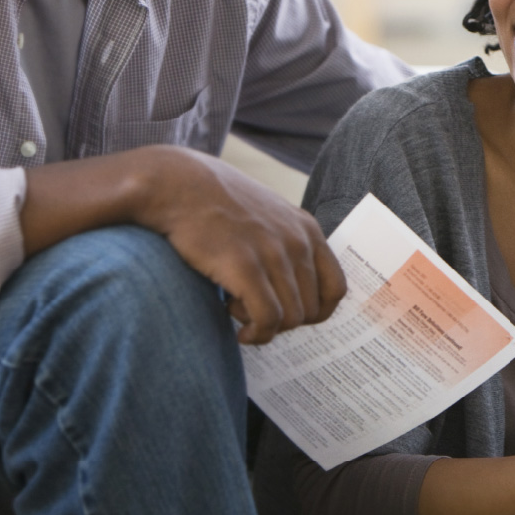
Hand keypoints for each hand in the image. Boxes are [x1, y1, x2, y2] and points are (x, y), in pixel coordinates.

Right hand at [135, 145, 346, 344]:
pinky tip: (232, 319)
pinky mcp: (245, 266)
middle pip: (310, 311)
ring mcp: (273, 253)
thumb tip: (294, 286)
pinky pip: (267, 319)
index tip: (283, 312)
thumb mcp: (268, 217)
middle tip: (251, 307)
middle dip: (281, 321)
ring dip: (263, 324)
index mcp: (306, 230)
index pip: (335, 289)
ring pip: (289, 319)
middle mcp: (297, 241)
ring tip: (236, 306)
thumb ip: (287, 245)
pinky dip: (254, 332)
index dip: (312, 311)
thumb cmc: (217, 205)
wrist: (178, 183)